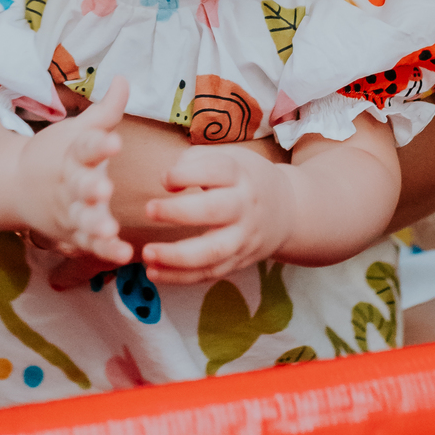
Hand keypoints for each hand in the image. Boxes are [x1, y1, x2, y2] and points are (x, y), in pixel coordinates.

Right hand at [15, 77, 133, 265]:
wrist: (14, 185)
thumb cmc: (57, 154)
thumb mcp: (79, 130)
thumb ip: (105, 111)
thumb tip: (123, 78)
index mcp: (73, 154)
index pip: (86, 146)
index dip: (99, 144)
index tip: (114, 142)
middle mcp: (69, 184)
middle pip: (79, 186)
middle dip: (90, 189)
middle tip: (102, 189)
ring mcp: (69, 211)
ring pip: (82, 219)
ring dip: (94, 225)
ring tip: (108, 229)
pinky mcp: (73, 234)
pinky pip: (89, 245)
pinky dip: (103, 251)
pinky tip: (122, 254)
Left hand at [140, 143, 294, 284]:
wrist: (286, 210)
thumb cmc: (243, 178)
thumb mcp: (228, 157)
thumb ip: (195, 160)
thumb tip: (167, 181)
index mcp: (240, 175)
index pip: (217, 170)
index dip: (187, 173)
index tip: (164, 178)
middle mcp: (244, 206)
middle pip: (215, 210)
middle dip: (180, 212)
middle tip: (149, 210)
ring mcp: (243, 237)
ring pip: (213, 251)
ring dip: (177, 256)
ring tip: (147, 253)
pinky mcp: (238, 261)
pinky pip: (209, 273)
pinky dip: (181, 277)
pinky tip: (154, 272)